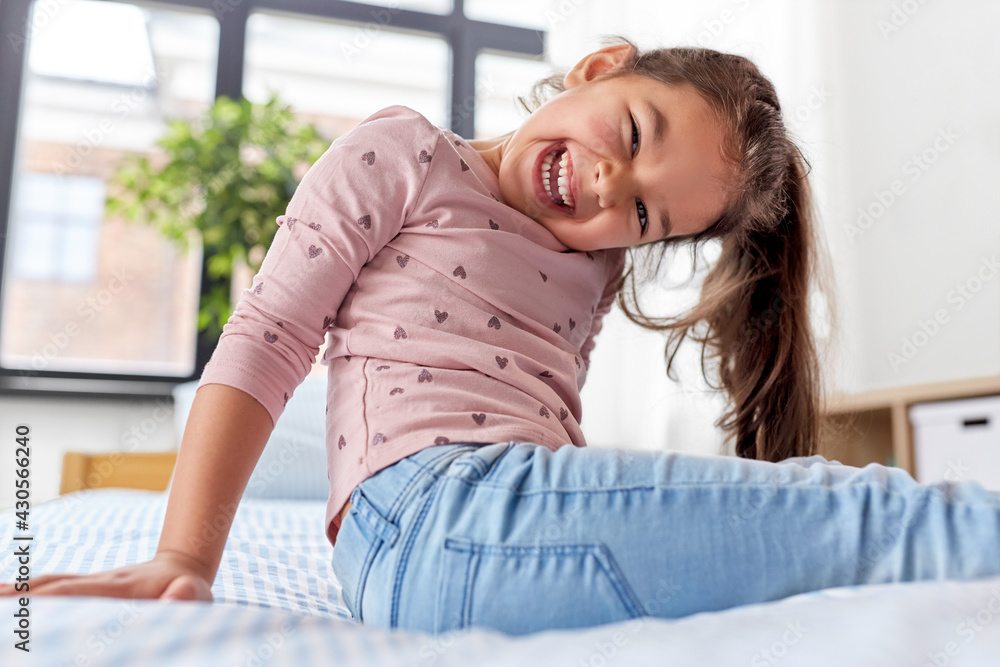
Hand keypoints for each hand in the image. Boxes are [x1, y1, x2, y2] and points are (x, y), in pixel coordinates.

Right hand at [0, 550, 213, 601]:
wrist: (183, 569)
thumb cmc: (189, 590)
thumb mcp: (196, 593)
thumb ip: (186, 596)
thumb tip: (175, 597)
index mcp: (118, 587)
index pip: (75, 593)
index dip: (47, 600)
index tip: (21, 608)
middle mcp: (97, 582)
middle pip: (50, 588)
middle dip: (18, 598)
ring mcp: (89, 584)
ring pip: (45, 586)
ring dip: (15, 594)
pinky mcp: (85, 590)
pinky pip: (49, 590)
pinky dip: (23, 593)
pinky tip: (4, 597)